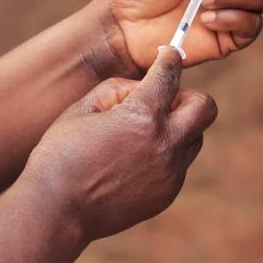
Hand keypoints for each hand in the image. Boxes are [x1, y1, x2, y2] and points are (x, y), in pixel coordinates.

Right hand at [22, 47, 216, 242]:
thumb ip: (116, 90)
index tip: (171, 54)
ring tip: (139, 133)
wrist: (57, 208)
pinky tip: (130, 160)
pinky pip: (178, 166)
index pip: (169, 76)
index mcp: (142, 116)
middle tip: (161, 100)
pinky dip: (163, 155)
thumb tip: (139, 90)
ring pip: (194, 138)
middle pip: (205, 108)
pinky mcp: (166, 194)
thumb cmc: (61, 154)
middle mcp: (165, 144)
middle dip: (187, 95)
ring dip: (177, 127)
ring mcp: (169, 173)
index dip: (170, 59)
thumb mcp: (81, 109)